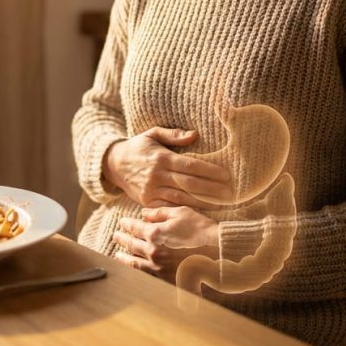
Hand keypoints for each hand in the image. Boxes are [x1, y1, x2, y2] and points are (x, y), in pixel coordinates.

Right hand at [103, 127, 231, 207]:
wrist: (113, 164)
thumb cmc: (138, 147)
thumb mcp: (152, 134)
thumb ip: (173, 134)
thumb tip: (195, 135)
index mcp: (161, 158)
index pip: (190, 165)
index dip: (210, 171)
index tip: (227, 175)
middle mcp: (157, 175)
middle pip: (189, 184)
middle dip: (212, 189)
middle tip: (231, 192)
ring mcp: (152, 191)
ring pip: (182, 198)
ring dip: (203, 202)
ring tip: (223, 203)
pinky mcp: (148, 202)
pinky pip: (170, 207)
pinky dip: (186, 210)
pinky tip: (202, 211)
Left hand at [113, 206, 219, 281]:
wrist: (219, 254)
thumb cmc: (201, 231)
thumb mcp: (181, 213)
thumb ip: (160, 213)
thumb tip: (144, 213)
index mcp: (156, 234)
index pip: (136, 228)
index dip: (127, 224)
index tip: (122, 222)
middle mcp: (154, 252)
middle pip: (132, 245)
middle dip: (122, 239)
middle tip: (116, 236)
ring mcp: (159, 268)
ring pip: (135, 263)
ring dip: (124, 257)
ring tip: (118, 255)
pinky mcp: (166, 279)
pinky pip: (145, 276)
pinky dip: (135, 271)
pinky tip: (133, 269)